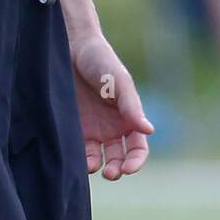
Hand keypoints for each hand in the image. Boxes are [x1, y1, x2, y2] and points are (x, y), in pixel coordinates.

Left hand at [69, 33, 153, 179]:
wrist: (70, 46)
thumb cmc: (100, 60)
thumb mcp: (119, 81)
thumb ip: (131, 106)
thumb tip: (149, 130)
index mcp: (129, 118)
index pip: (138, 148)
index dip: (136, 161)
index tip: (128, 168)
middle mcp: (112, 128)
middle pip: (119, 158)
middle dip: (117, 169)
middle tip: (111, 173)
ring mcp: (92, 129)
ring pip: (99, 158)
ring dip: (98, 167)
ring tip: (93, 167)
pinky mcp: (73, 127)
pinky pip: (78, 150)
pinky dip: (79, 159)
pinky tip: (76, 160)